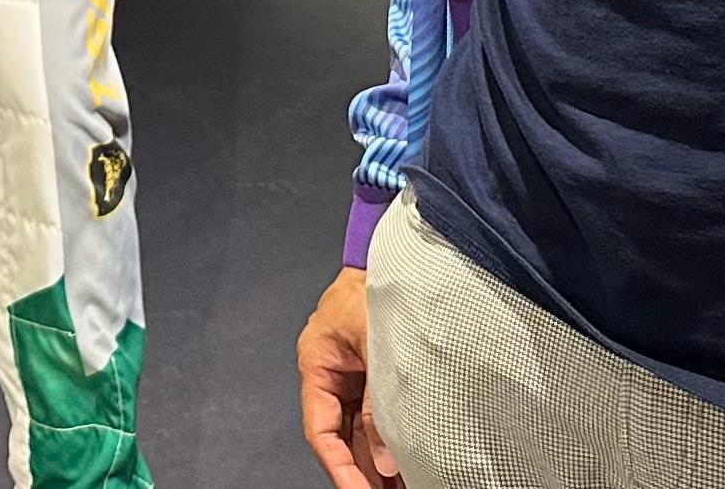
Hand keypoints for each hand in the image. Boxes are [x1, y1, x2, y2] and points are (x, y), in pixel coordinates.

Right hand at [299, 267, 403, 487]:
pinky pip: (380, 416)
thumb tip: (388, 460)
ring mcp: (357, 375)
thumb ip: (380, 404)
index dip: (338, 467)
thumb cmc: (381, 285)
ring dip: (379, 461)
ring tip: (402, 486)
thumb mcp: (377, 345)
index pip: (320, 429)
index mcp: (317, 362)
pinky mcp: (379, 374)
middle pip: (342, 436)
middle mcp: (333, 374)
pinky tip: (407, 465)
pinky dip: (392, 441)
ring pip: (363, 431)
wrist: (405, 257)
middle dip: (363, 471)